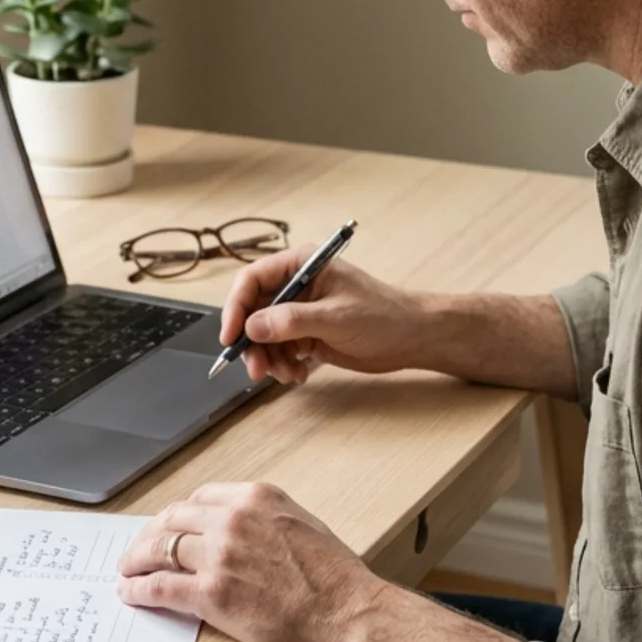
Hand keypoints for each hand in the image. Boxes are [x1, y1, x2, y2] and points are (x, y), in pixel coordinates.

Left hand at [116, 482, 385, 641]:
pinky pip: (161, 586)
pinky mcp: (211, 593)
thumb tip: (239, 532)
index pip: (200, 498)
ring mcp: (219, 554)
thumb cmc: (335, 578)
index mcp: (256, 497)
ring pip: (160, 549)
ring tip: (127, 570)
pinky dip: (139, 589)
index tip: (169, 526)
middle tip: (139, 548)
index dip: (178, 515)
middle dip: (151, 534)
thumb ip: (264, 520)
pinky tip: (131, 592)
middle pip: (173, 519)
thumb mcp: (302, 524)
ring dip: (137, 559)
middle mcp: (233, 519)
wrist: (347, 614)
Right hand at [220, 245, 428, 383]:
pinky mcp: (305, 334)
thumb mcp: (336, 316)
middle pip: (252, 311)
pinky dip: (282, 365)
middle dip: (251, 342)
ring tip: (287, 375)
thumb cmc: (383, 315)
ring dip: (268, 358)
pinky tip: (299, 375)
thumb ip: (292, 321)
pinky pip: (279, 350)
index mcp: (300, 266)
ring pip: (263, 335)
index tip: (230, 337)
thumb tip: (252, 326)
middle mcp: (295, 286)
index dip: (235, 307)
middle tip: (257, 369)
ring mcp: (299, 312)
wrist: (411, 338)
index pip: (252, 280)